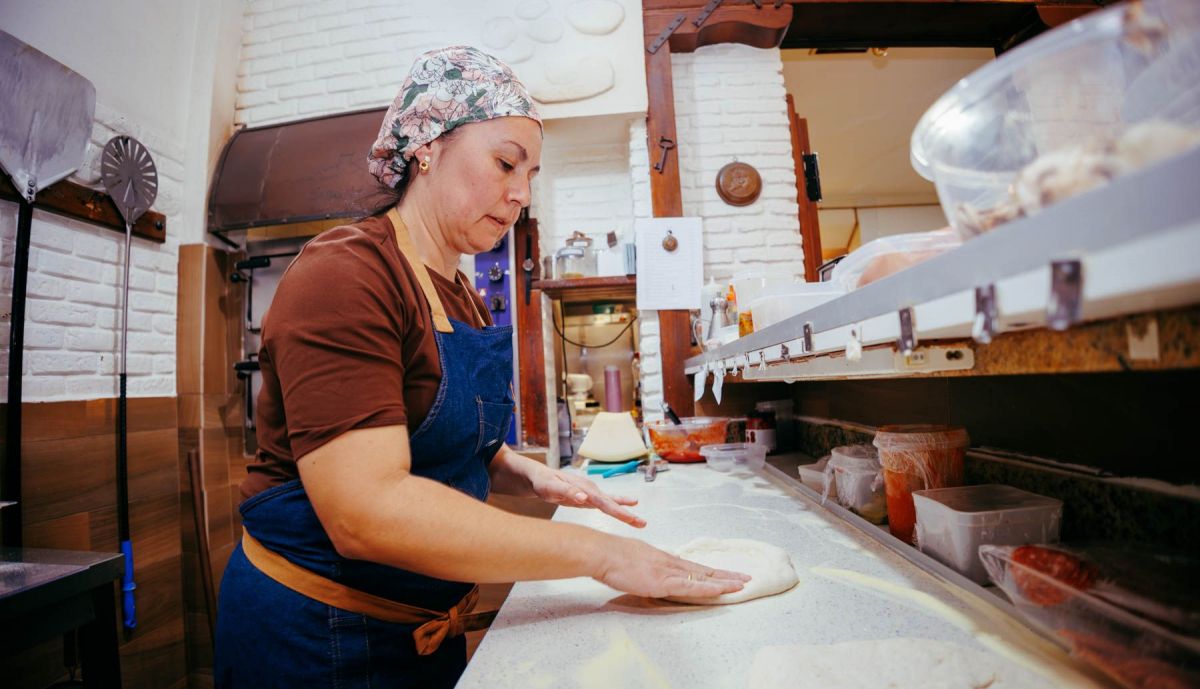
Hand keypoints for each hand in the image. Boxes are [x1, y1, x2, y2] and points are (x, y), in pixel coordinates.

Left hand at [528, 465, 645, 527]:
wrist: (540, 477)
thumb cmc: (543, 482)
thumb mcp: (550, 487)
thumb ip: (567, 492)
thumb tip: (584, 498)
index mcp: (584, 488)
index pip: (603, 502)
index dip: (616, 510)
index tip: (628, 518)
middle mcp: (591, 489)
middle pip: (611, 504)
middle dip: (626, 514)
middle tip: (641, 523)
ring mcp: (591, 493)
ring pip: (611, 504)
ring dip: (626, 512)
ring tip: (640, 521)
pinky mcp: (589, 497)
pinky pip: (607, 502)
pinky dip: (618, 504)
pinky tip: (629, 505)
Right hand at [593, 536, 751, 598]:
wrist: (603, 553)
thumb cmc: (612, 556)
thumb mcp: (634, 558)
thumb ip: (646, 566)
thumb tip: (650, 571)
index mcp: (663, 558)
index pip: (693, 567)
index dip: (710, 571)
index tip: (725, 573)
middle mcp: (670, 563)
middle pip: (704, 571)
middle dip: (726, 575)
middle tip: (745, 577)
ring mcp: (668, 572)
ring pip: (703, 578)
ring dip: (724, 582)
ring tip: (742, 584)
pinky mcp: (664, 582)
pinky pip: (692, 587)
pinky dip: (709, 589)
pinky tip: (722, 590)